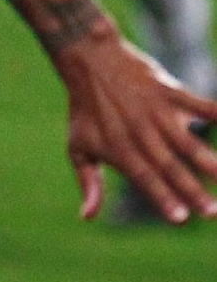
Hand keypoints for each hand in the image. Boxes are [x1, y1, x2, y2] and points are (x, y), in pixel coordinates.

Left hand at [58, 33, 216, 221]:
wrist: (90, 63)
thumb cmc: (85, 111)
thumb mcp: (78, 148)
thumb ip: (88, 183)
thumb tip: (87, 216)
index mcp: (120, 150)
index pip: (144, 180)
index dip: (162, 198)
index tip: (180, 219)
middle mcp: (140, 134)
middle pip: (170, 168)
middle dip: (192, 191)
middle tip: (212, 213)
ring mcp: (156, 113)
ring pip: (187, 142)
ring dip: (209, 162)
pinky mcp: (169, 92)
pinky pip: (199, 104)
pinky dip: (216, 112)